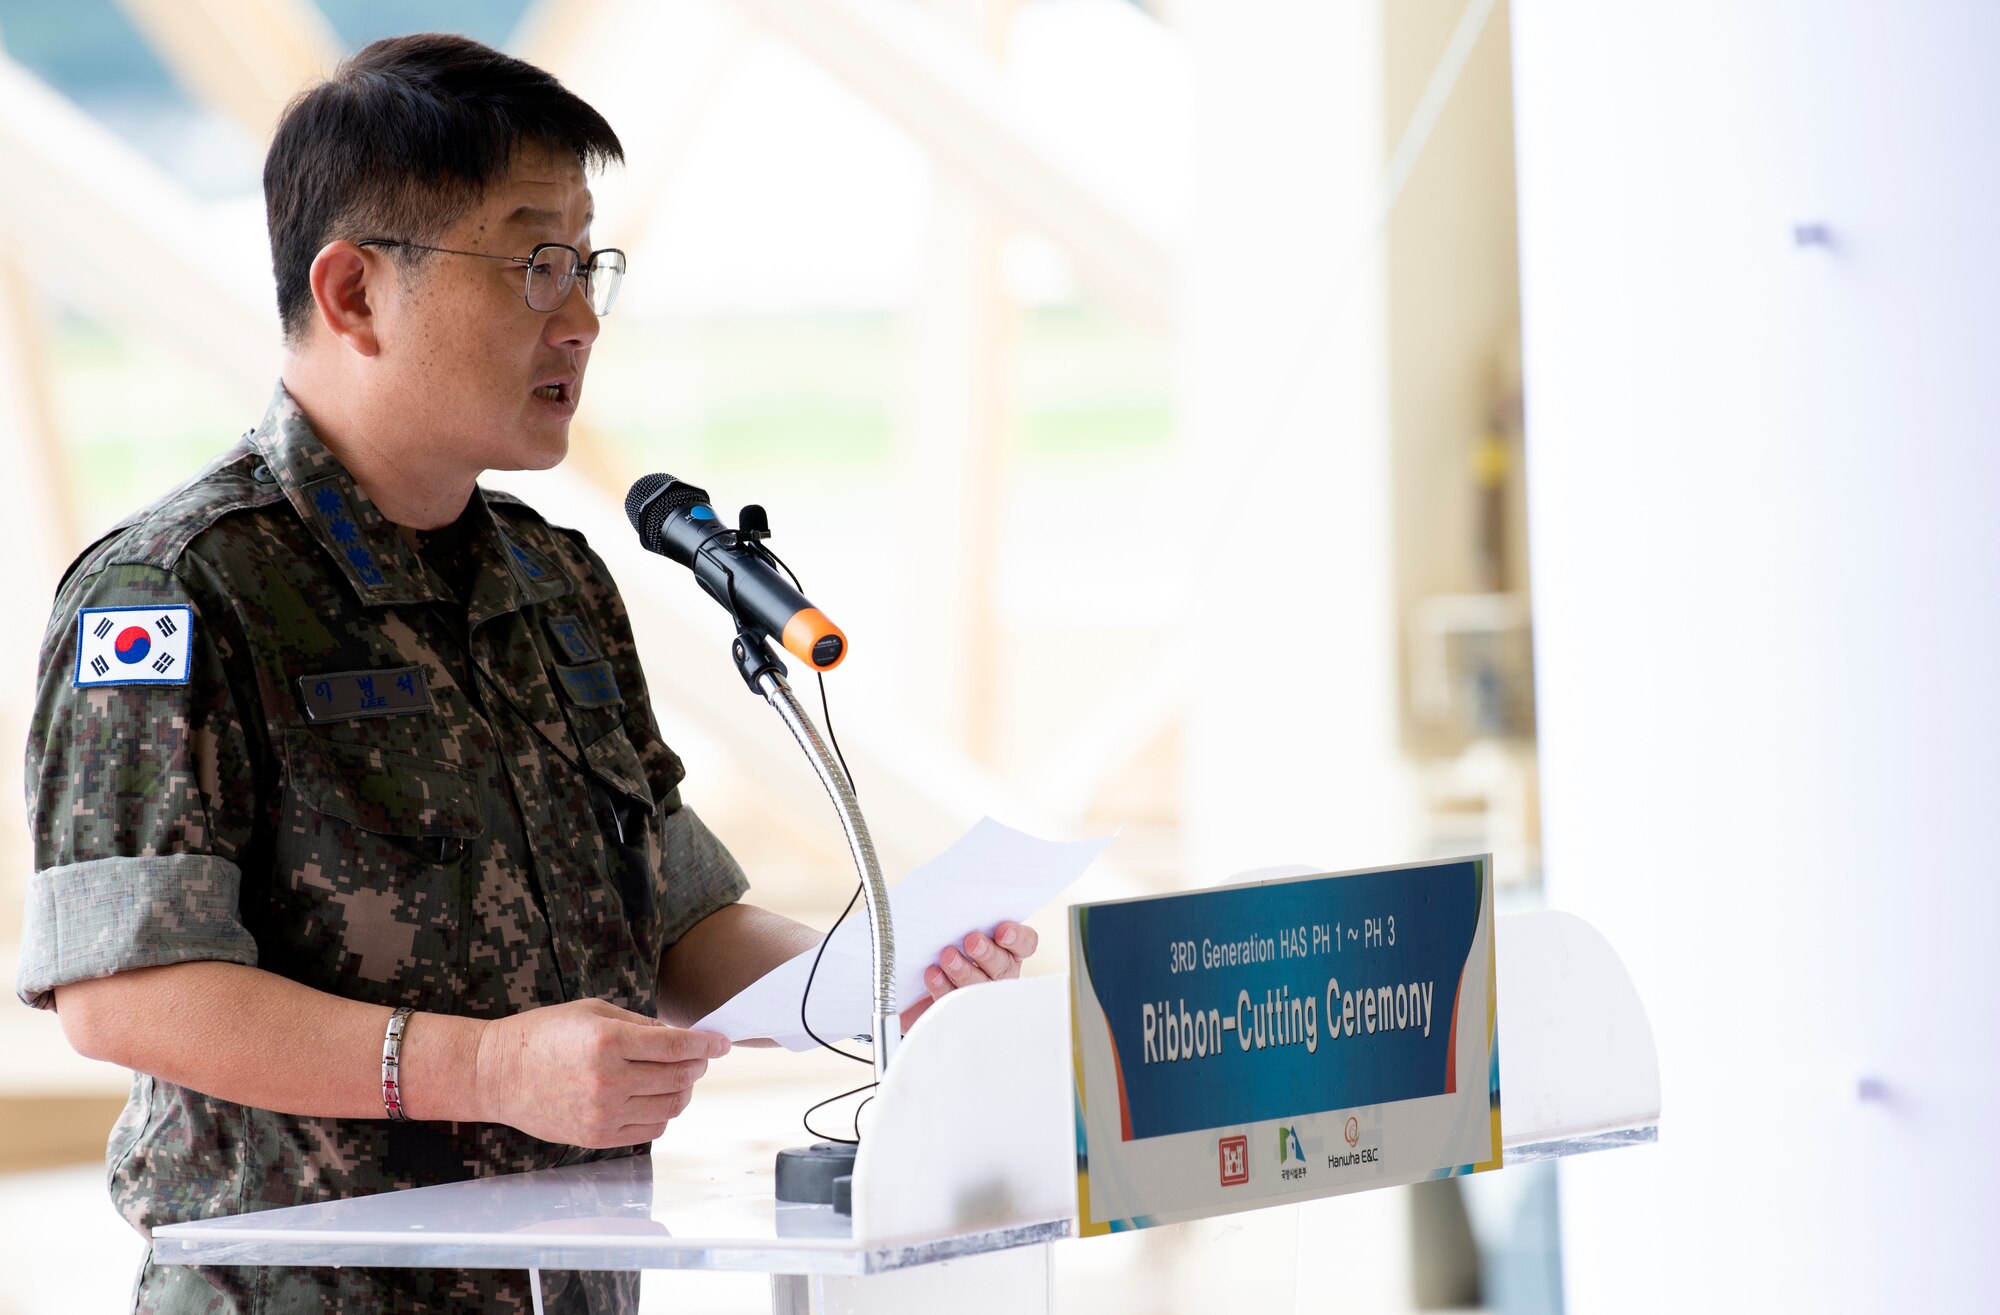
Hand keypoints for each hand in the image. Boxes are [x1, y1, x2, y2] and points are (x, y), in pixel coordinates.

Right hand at [471, 998, 728, 1147]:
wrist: (496, 1074)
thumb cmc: (544, 1035)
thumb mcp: (593, 1013)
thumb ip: (641, 1025)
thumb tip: (682, 1036)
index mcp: (607, 1042)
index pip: (675, 1045)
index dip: (706, 1043)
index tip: (723, 1042)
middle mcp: (608, 1080)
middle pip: (679, 1077)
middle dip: (697, 1064)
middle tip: (699, 1056)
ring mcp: (602, 1113)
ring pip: (671, 1107)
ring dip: (684, 1090)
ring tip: (678, 1076)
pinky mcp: (597, 1137)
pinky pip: (651, 1130)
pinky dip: (663, 1114)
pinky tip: (654, 1098)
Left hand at [899, 921, 1040, 1030]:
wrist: (915, 980)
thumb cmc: (940, 946)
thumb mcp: (954, 928)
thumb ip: (962, 918)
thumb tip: (953, 898)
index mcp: (1006, 950)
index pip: (1024, 944)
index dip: (1017, 938)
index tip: (1002, 931)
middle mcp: (998, 974)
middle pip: (1003, 966)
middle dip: (988, 954)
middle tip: (972, 941)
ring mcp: (979, 995)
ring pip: (980, 986)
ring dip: (965, 970)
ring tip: (948, 956)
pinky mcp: (956, 1011)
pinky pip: (953, 1002)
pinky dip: (942, 987)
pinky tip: (933, 974)